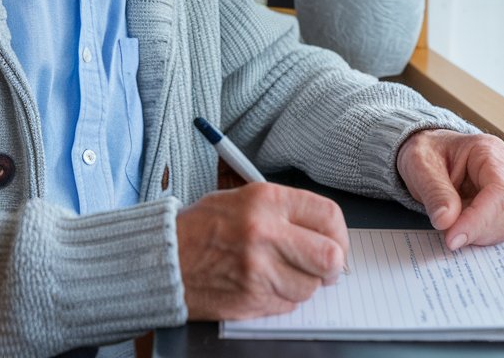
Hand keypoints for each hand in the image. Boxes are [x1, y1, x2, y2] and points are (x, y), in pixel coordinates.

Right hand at [176, 182, 348, 319]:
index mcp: (266, 200)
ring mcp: (259, 268)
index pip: (328, 216)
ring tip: (277, 272)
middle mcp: (266, 232)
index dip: (339, 234)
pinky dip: (282, 298)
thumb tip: (324, 233)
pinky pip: (288, 304)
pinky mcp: (252, 298)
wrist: (165, 257)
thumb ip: (284, 212)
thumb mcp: (243, 199)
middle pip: (330, 257)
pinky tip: (261, 284)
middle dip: (330, 267)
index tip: (334, 243)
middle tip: (321, 267)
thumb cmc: (202, 227)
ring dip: (302, 284)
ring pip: (310, 287)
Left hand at [396, 129, 503, 250]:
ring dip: (477, 236)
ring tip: (449, 228)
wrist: (425, 154)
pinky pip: (496, 232)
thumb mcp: (419, 163)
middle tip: (448, 237)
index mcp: (489, 152)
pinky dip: (477, 237)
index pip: (498, 192)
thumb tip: (446, 221)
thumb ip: (434, 191)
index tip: (453, 238)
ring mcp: (503, 193)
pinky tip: (458, 231)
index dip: (479, 219)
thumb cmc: (426, 151)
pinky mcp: (497, 210)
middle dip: (477, 231)